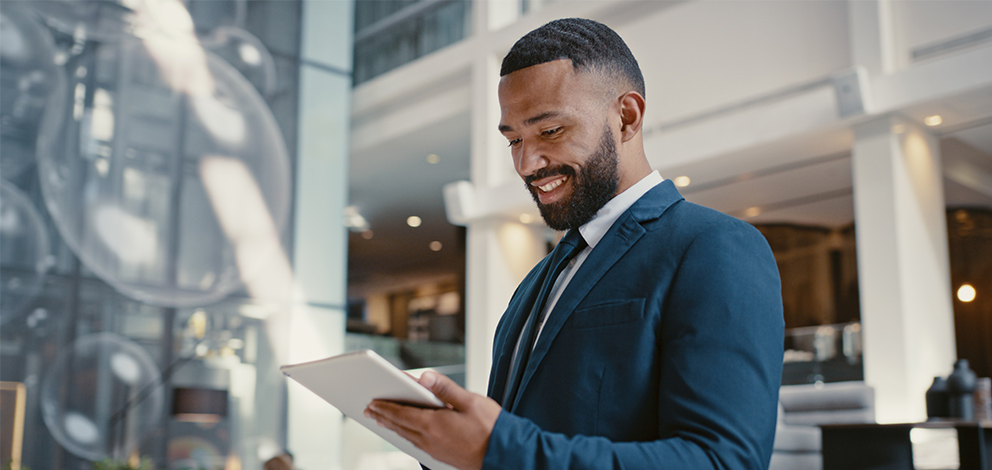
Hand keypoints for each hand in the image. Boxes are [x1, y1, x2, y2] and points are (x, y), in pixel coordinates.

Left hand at [365, 371, 501, 469]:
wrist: (505, 455)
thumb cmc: (492, 428)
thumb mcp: (470, 401)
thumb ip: (446, 388)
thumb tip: (425, 377)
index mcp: (434, 424)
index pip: (402, 414)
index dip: (385, 407)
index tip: (372, 402)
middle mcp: (430, 440)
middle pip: (400, 426)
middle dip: (383, 416)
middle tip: (369, 410)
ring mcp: (435, 450)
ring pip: (407, 436)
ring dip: (392, 427)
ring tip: (382, 420)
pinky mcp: (441, 456)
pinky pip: (416, 444)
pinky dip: (405, 436)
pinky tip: (406, 434)